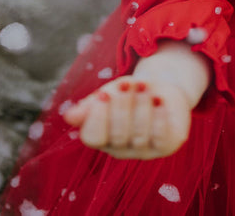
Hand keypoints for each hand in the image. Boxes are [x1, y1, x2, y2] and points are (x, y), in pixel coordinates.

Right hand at [62, 75, 192, 159]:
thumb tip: (68, 117)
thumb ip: (91, 104)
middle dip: (123, 105)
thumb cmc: (129, 92)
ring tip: (145, 86)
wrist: (160, 88)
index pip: (92, 137)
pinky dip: (159, 118)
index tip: (104, 93)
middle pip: (117, 135)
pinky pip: (161, 138)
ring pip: (139, 135)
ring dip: (142, 106)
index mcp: (101, 137)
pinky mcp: (166, 146)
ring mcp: (143, 151)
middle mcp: (120, 149)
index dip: (97, 116)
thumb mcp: (109, 92)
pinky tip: (159, 101)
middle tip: (129, 83)